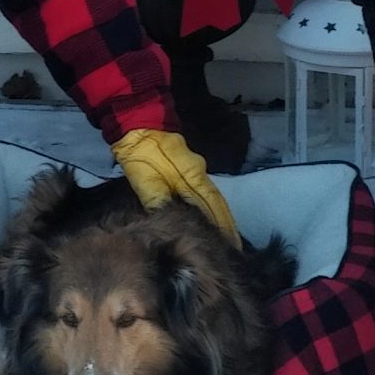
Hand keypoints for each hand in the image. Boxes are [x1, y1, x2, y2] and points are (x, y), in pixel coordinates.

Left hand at [109, 130, 239, 245]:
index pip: (212, 207)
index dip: (223, 226)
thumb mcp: (146, 182)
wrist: (138, 128)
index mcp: (192, 178)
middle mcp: (201, 174)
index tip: (232, 245)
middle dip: (228, 224)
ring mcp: (198, 170)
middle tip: (236, 247)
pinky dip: (214, 207)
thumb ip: (159, 202)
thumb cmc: (140, 157)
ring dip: (223, 217)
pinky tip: (214, 218)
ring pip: (215, 198)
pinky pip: (208, 192)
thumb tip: (169, 223)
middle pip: (219, 203)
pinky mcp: (191, 169)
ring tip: (229, 237)